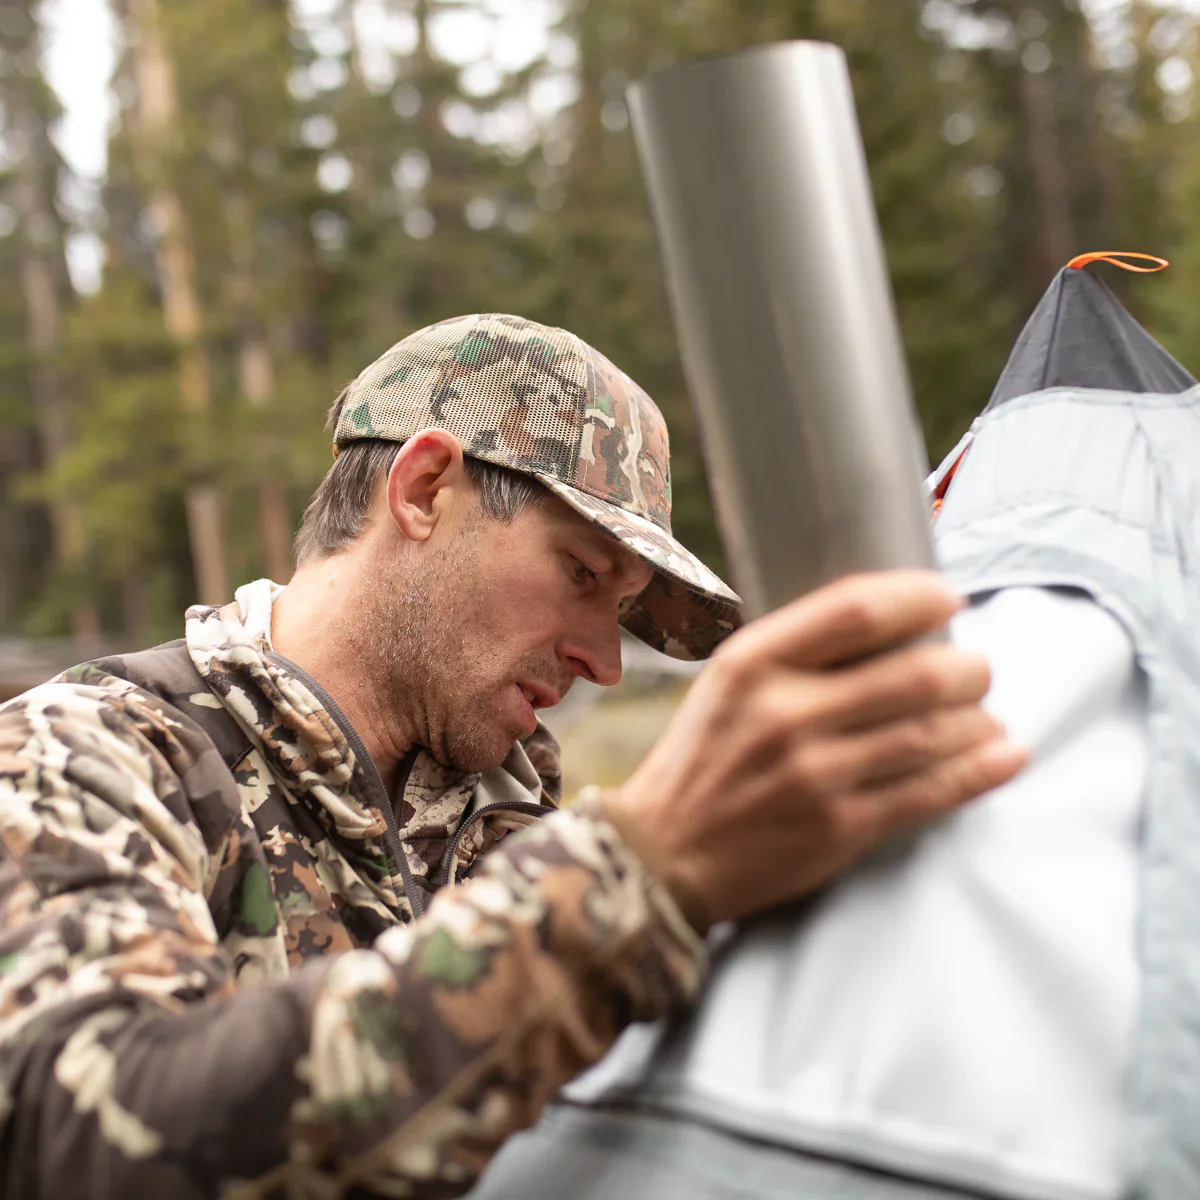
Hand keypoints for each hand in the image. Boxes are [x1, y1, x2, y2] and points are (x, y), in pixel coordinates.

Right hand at [605, 570, 1027, 930]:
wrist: (662, 855)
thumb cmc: (702, 759)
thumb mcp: (728, 683)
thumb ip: (795, 651)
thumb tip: (893, 622)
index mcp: (752, 663)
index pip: (856, 609)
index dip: (918, 597)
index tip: (948, 599)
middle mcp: (784, 713)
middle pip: (912, 673)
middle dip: (967, 668)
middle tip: (977, 670)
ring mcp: (814, 774)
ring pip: (932, 733)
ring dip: (978, 719)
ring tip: (986, 715)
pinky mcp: (838, 828)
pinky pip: (930, 792)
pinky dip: (981, 770)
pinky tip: (1006, 754)